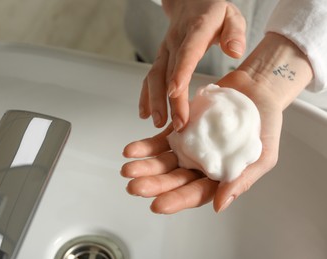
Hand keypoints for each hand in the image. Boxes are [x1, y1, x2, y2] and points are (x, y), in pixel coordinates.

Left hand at [122, 70, 282, 213]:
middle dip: (153, 184)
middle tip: (134, 187)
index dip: (176, 200)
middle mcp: (198, 166)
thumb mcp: (262, 156)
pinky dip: (144, 146)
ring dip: (144, 166)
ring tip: (127, 169)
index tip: (158, 205)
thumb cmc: (265, 126)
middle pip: (172, 179)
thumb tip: (218, 205)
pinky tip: (131, 151)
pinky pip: (158, 141)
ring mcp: (187, 148)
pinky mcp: (178, 129)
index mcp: (217, 177)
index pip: (194, 193)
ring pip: (162, 162)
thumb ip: (241, 180)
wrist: (257, 91)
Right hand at [139, 0, 245, 129]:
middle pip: (167, 71)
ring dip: (154, 101)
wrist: (190, 2)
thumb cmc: (213, 12)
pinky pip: (149, 79)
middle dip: (169, 99)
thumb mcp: (231, 15)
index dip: (179, 72)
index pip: (187, 52)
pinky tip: (145, 113)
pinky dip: (145, 96)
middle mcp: (175, 42)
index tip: (175, 92)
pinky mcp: (160, 59)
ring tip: (158, 122)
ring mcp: (165, 51)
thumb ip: (235, 31)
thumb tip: (235, 51)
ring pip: (154, 77)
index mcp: (195, 30)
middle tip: (176, 123)